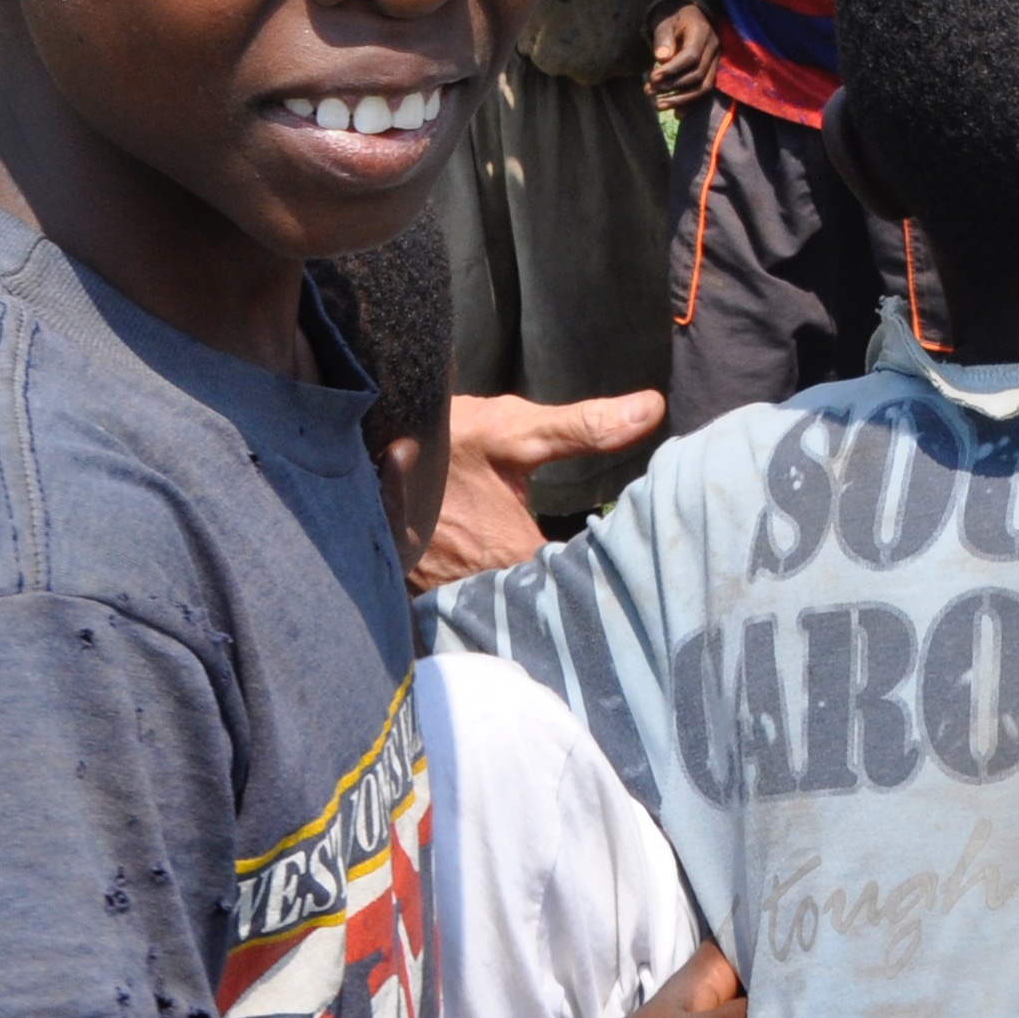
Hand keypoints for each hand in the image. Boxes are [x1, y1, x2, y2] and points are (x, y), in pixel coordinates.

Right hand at [420, 391, 662, 587]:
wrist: (365, 446)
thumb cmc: (447, 437)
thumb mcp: (517, 429)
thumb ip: (585, 427)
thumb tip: (653, 408)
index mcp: (511, 553)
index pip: (571, 588)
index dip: (597, 578)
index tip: (623, 565)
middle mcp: (479, 585)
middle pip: (537, 605)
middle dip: (563, 594)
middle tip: (599, 580)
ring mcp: (446, 593)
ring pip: (502, 609)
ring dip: (527, 601)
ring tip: (558, 587)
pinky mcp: (422, 592)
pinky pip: (465, 609)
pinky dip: (488, 601)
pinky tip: (508, 588)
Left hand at [647, 6, 717, 109]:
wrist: (689, 13)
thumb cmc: (673, 16)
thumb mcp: (665, 21)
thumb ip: (663, 38)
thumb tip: (662, 58)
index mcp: (702, 33)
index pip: (691, 57)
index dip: (672, 70)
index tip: (652, 78)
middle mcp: (714, 48)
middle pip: (698, 75)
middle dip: (673, 87)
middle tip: (649, 92)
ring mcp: (715, 61)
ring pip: (704, 87)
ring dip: (681, 100)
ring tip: (658, 105)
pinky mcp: (712, 71)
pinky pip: (706, 91)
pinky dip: (692, 104)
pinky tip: (677, 114)